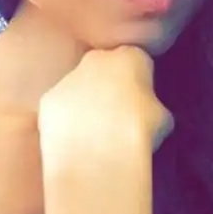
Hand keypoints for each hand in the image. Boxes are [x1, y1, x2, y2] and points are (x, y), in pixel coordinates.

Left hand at [38, 47, 173, 159]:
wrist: (100, 156)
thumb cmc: (139, 133)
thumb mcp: (163, 118)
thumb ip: (152, 104)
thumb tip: (147, 112)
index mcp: (131, 57)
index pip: (139, 62)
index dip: (141, 82)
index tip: (143, 101)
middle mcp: (97, 59)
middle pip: (106, 68)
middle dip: (111, 86)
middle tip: (120, 115)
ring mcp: (69, 78)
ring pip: (81, 87)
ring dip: (89, 103)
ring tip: (100, 134)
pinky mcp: (49, 100)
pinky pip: (63, 107)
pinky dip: (70, 120)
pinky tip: (81, 140)